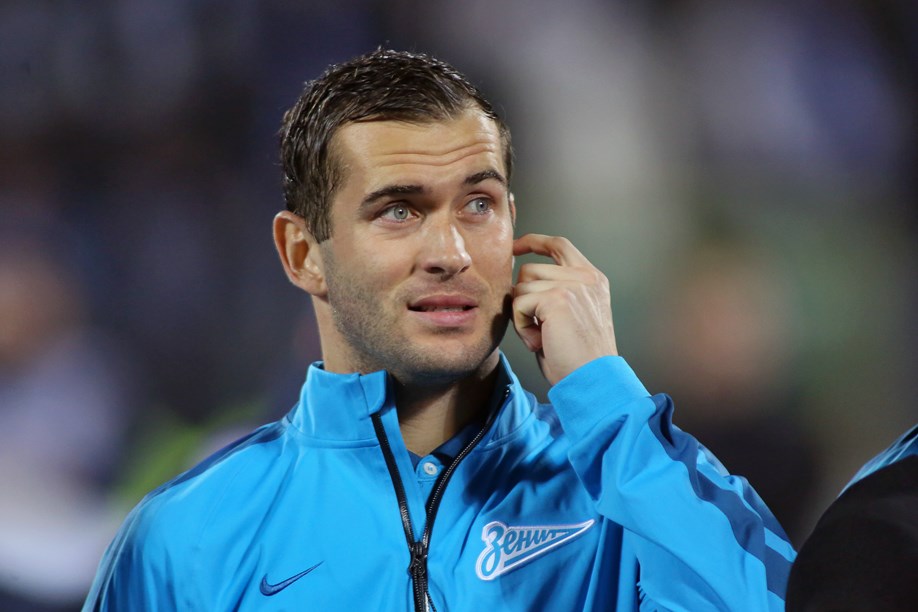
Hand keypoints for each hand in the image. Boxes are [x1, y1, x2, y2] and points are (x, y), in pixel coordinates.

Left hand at [512, 233, 617, 384]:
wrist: (593, 378)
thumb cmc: (578, 357)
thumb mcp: (570, 315)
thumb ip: (553, 292)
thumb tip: (518, 280)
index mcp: (592, 279)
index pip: (560, 244)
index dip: (534, 242)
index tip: (515, 246)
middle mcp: (585, 277)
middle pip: (529, 269)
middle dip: (522, 298)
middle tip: (538, 329)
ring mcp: (572, 284)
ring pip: (520, 287)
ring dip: (522, 316)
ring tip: (542, 337)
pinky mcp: (556, 297)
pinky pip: (518, 303)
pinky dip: (521, 326)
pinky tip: (539, 341)